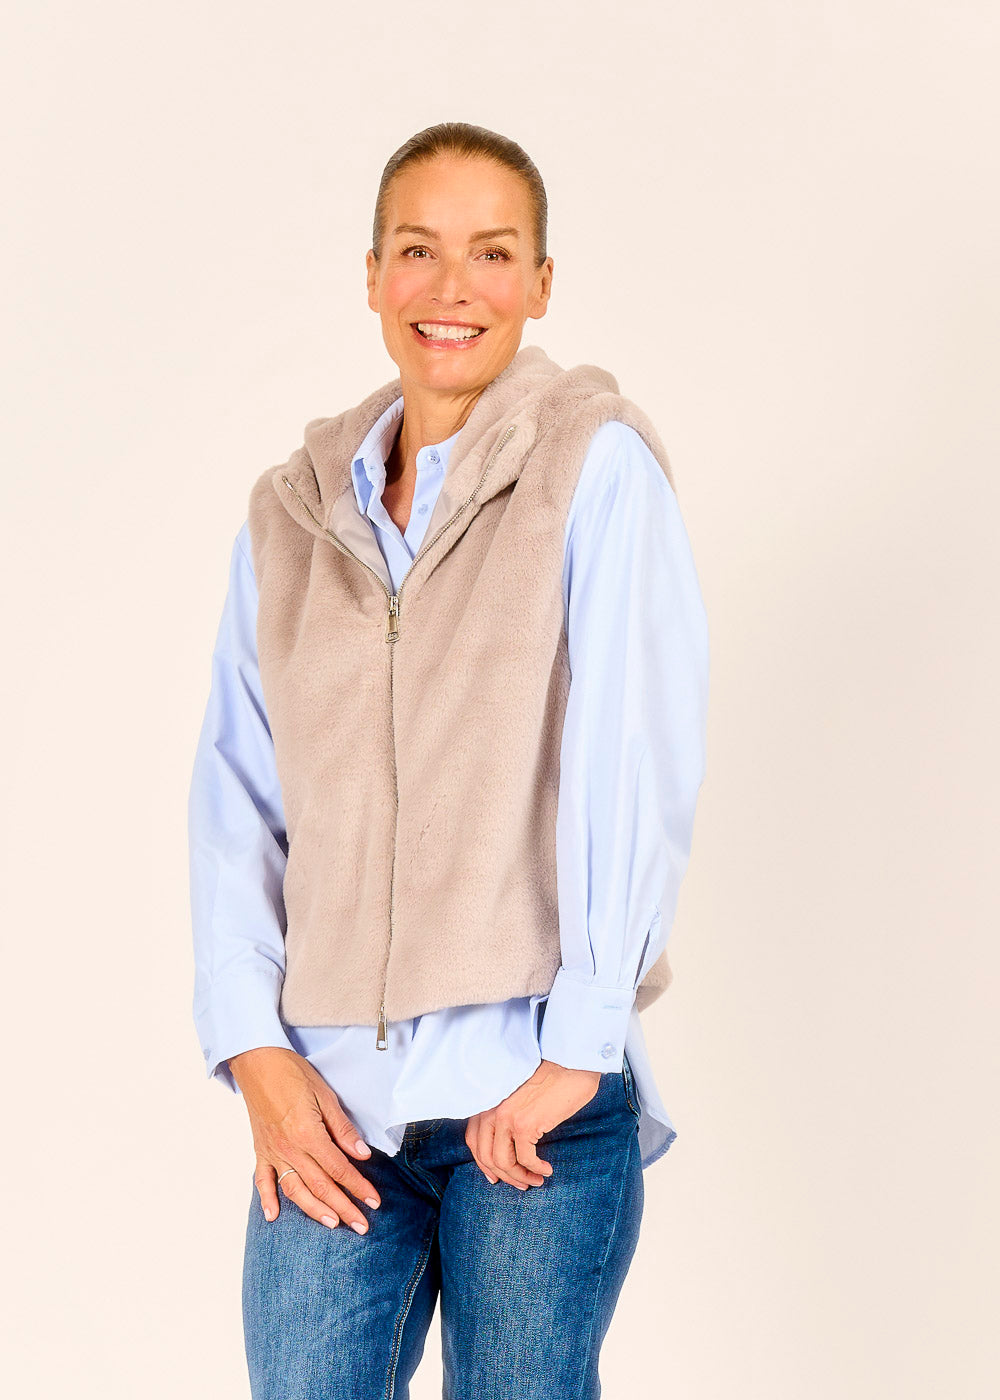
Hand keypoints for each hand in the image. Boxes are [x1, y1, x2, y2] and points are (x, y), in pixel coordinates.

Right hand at [228, 1046, 380, 1233]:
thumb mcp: (325, 1096)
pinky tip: (273, 1217)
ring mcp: (272, 1152)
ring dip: (314, 1210)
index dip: (358, 1187)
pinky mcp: (260, 1150)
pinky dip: (267, 1200)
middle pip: (321, 1185)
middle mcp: (289, 1148)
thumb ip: (343, 1129)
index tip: (374, 1202)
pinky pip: (262, 1180)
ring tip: (332, 1224)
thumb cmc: (293, 1073)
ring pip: (295, 1190)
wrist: (258, 1061)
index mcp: (308, 1134)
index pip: (339, 1168)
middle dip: (344, 1207)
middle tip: (362, 1225)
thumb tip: (362, 1155)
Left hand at [465, 1059, 601, 1189]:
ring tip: (536, 1179)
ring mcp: (506, 1117)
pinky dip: (535, 1169)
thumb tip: (508, 1147)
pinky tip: (546, 1170)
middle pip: (486, 1156)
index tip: (496, 1176)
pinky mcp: (524, 1125)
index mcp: (488, 1101)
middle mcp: (491, 1109)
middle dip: (504, 1176)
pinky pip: (525, 1159)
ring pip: (503, 1162)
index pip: (473, 1140)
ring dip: (520, 1177)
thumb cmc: (551, 1077)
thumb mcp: (518, 1095)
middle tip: (521, 1184)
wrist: (570, 1064)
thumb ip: (506, 1114)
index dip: (483, 1163)